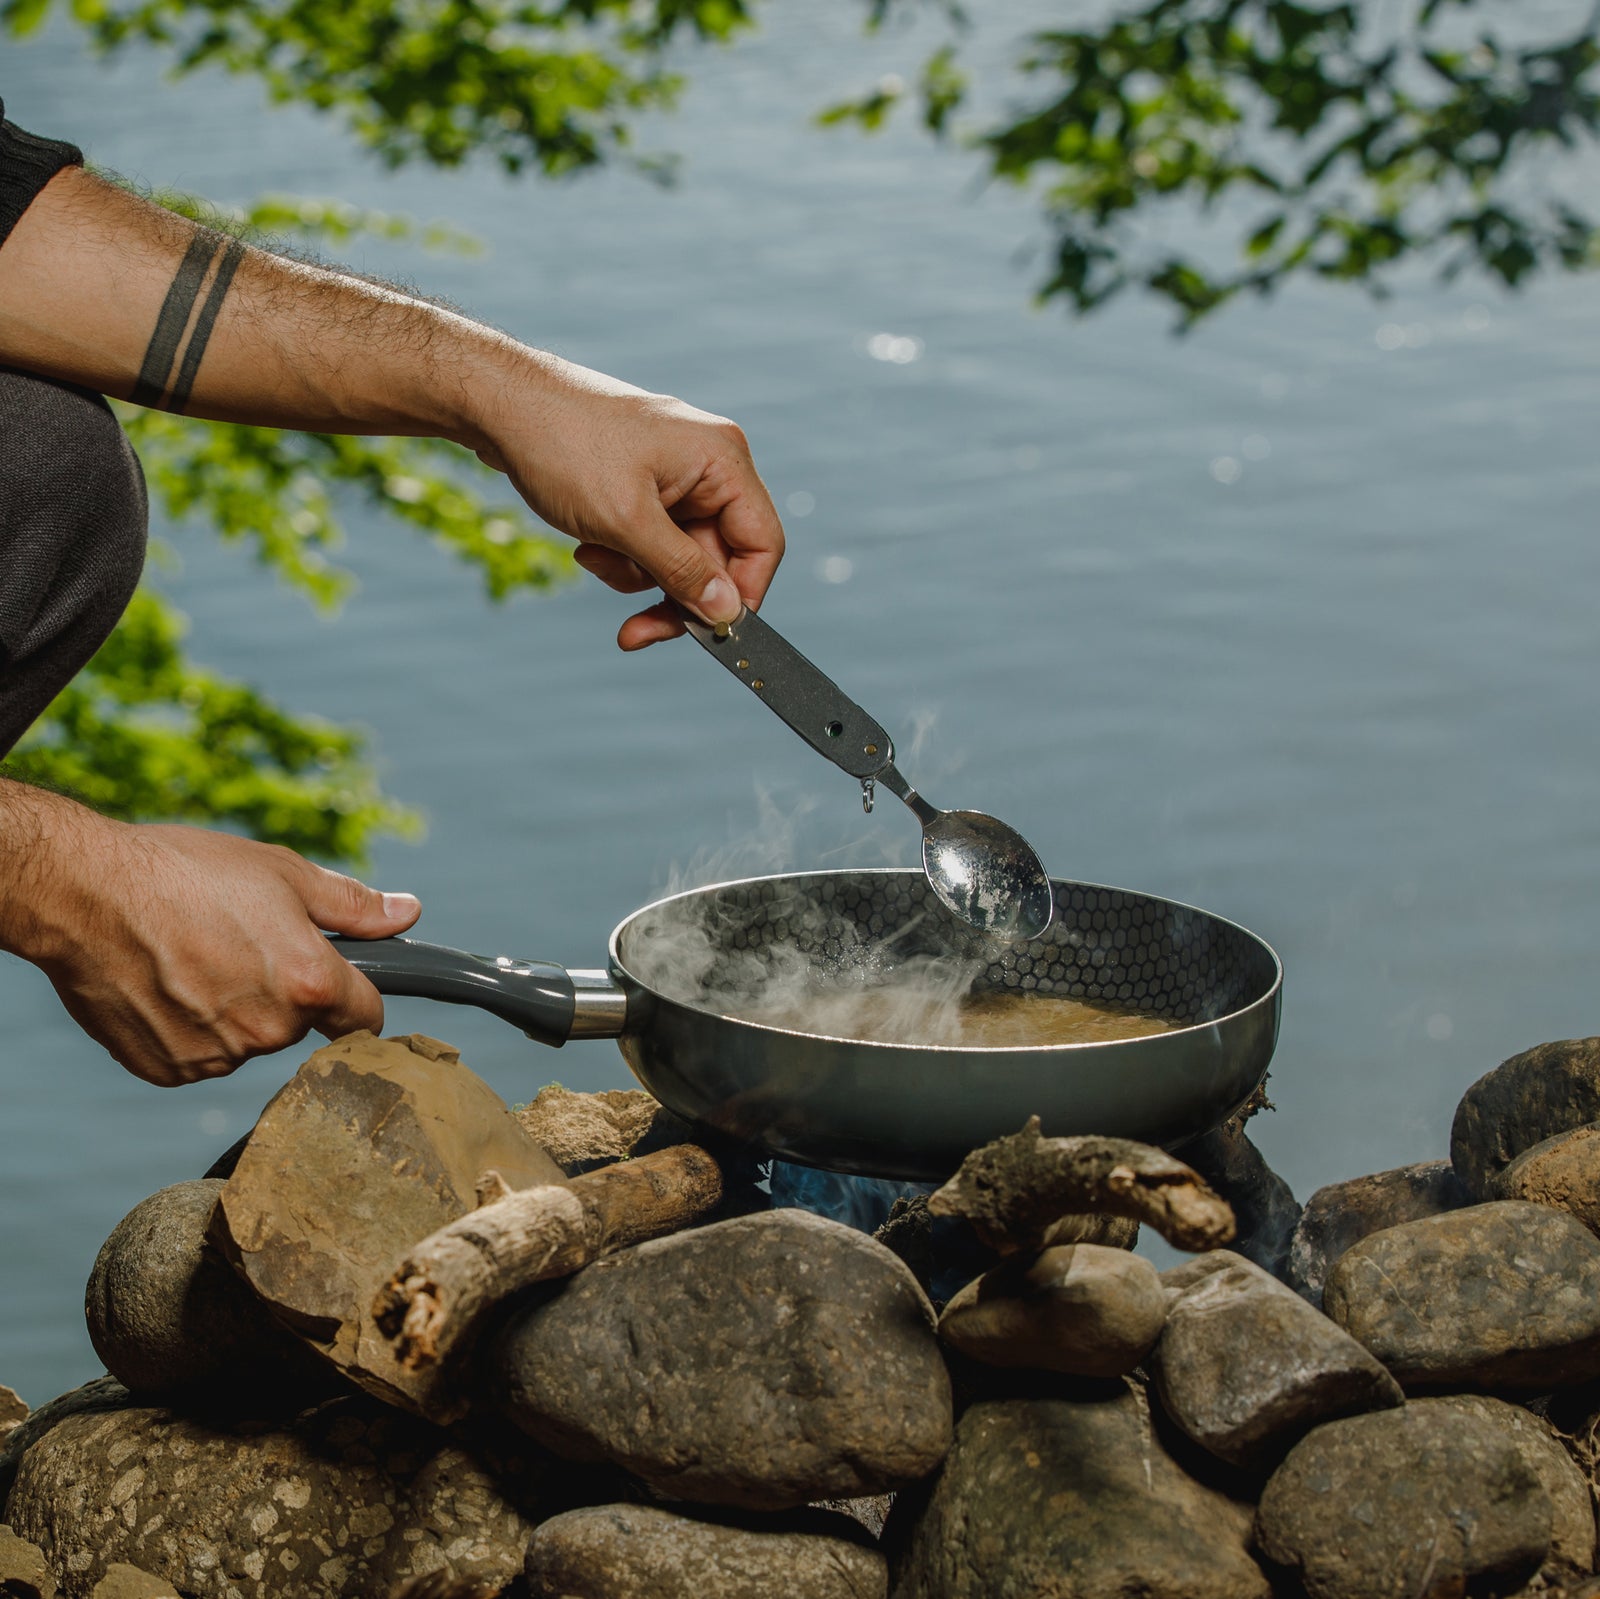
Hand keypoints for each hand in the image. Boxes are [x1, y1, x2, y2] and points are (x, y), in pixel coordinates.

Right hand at [5, 797, 420, 1085]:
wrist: (85, 894)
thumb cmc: (187, 873)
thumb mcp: (284, 873)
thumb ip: (353, 905)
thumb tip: (408, 913)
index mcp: (310, 983)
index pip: (365, 1018)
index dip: (358, 1002)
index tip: (345, 991)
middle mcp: (270, 1031)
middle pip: (300, 1026)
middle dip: (284, 994)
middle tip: (242, 946)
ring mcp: (218, 1057)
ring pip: (248, 1041)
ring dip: (234, 1012)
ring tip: (193, 958)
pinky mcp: (170, 1071)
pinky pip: (200, 1055)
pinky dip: (190, 1029)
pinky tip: (165, 985)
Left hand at [474, 354, 785, 649]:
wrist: (497, 404)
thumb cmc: (562, 445)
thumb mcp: (626, 522)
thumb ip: (683, 572)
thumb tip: (726, 612)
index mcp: (722, 460)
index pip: (762, 544)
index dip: (740, 595)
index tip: (706, 632)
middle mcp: (708, 464)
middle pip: (718, 559)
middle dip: (672, 594)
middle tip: (635, 634)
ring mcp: (675, 474)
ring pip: (680, 557)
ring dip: (638, 574)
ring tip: (594, 557)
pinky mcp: (643, 484)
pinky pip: (652, 541)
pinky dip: (622, 555)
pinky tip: (587, 544)